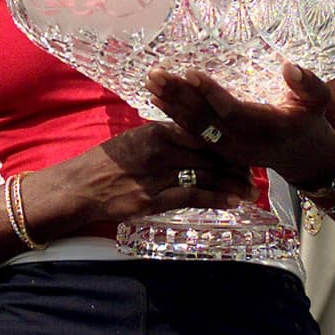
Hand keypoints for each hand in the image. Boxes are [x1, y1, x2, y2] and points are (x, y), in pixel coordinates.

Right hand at [57, 120, 256, 225]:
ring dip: (232, 183)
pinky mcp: (154, 199)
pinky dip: (216, 199)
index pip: (201, 133)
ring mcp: (158, 176)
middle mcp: (160, 152)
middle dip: (235, 164)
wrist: (82, 186)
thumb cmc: (107, 162)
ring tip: (251, 190)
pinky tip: (233, 202)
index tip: (241, 149)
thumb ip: (163, 138)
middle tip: (253, 172)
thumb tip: (189, 137)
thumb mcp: (134, 139)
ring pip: (206, 176)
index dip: (225, 142)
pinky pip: (193, 196)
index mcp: (156, 132)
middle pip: (208, 155)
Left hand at [144, 63, 334, 184]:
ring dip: (170, 105)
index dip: (210, 93)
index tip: (190, 73)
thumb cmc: (310, 120)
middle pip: (205, 119)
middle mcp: (243, 142)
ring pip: (194, 127)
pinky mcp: (219, 151)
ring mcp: (229, 150)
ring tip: (150, 84)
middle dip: (179, 96)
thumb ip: (308, 84)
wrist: (303, 157)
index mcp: (266, 127)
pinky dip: (173, 116)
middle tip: (157, 75)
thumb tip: (290, 67)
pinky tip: (155, 99)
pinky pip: (192, 134)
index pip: (232, 111)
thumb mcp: (318, 101)